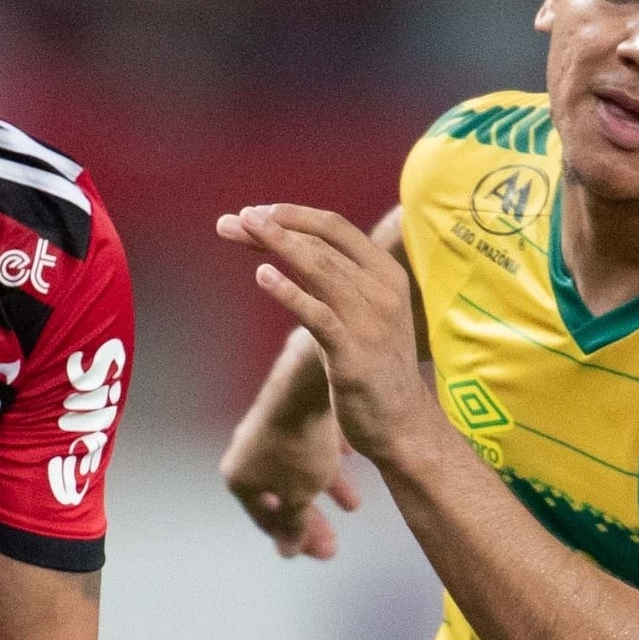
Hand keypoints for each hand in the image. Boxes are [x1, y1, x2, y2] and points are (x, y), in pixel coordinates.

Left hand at [218, 205, 443, 480]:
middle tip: (234, 220)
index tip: (256, 213)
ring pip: (319, 269)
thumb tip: (298, 255)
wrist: (404, 426)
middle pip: (320, 243)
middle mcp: (382, 291)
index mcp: (387, 275)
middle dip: (273, 226)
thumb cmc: (379, 370)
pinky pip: (318, 315)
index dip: (293, 214)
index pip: (335, 227)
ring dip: (276, 246)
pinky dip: (289, 292)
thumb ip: (339, 284)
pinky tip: (262, 276)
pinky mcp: (353, 355)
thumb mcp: (367, 316)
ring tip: (241, 230)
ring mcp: (370, 322)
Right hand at [220, 359, 359, 560]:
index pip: (266, 520)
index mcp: (240, 479)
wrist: (304, 383)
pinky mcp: (288, 408)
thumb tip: (286, 552)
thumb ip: (293, 524)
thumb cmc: (298, 448)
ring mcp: (266, 430)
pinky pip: (307, 441)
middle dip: (312, 520)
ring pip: (297, 468)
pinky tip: (349, 458)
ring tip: (354, 505)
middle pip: (282, 497)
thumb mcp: (298, 494)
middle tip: (336, 543)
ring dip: (325, 489)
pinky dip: (326, 455)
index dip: (295, 540)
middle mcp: (246, 454)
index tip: (322, 552)